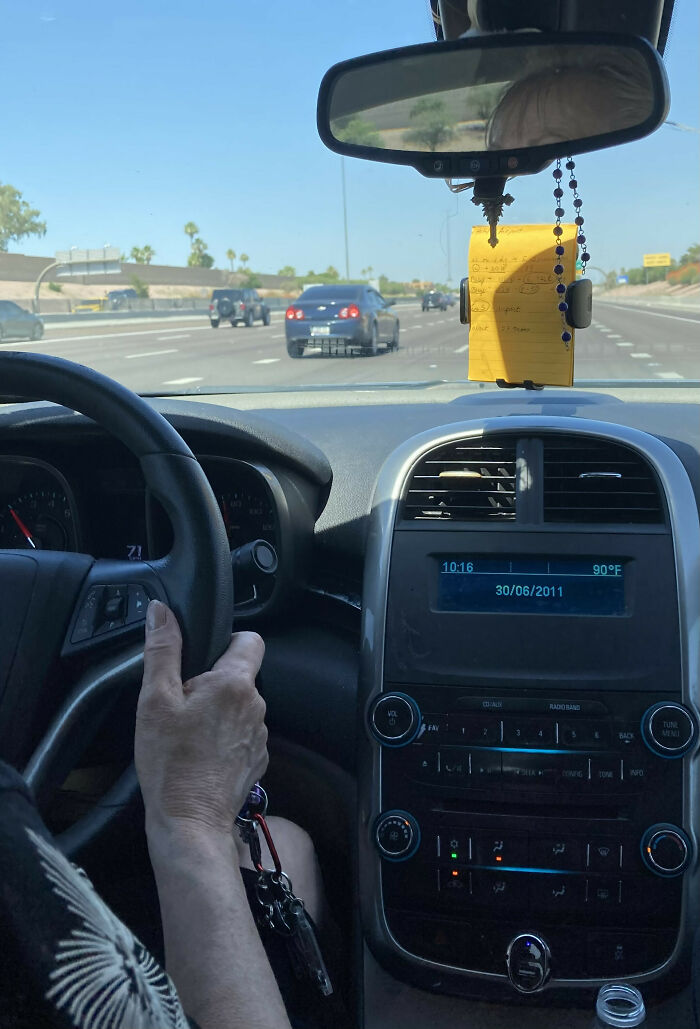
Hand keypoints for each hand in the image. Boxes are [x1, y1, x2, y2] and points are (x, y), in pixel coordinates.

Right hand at [135, 600, 267, 838]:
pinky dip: (224, 739)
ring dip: (219, 712)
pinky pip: (242, 735)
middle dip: (213, 682)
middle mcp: (256, 706)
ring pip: (240, 707)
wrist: (190, 823)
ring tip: (188, 733)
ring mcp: (260, 735)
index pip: (250, 639)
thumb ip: (162, 650)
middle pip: (240, 676)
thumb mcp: (155, 700)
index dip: (228, 640)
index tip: (203, 656)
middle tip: (182, 703)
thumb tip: (161, 612)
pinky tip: (200, 754)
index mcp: (235, 683)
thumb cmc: (170, 763)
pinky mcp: (257, 760)